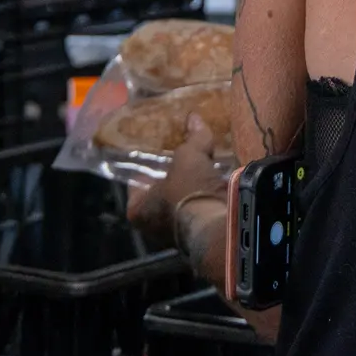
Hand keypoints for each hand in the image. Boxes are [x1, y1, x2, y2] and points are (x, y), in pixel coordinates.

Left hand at [128, 115, 228, 245]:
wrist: (218, 227)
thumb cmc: (187, 191)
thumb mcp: (190, 156)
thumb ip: (193, 137)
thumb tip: (194, 117)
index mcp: (137, 209)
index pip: (137, 181)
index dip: (148, 164)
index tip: (159, 151)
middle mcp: (151, 226)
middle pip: (159, 193)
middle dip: (172, 178)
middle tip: (184, 159)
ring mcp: (175, 235)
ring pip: (180, 204)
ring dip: (191, 189)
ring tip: (204, 168)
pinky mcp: (199, 238)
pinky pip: (199, 212)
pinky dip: (206, 200)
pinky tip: (218, 183)